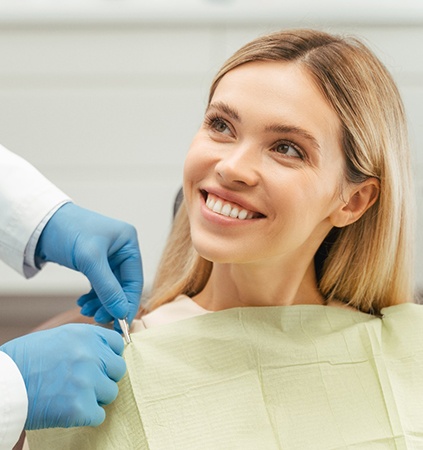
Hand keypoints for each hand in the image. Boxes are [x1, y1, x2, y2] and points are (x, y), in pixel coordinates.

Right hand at [0, 324, 125, 428]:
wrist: (2, 384)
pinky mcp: (80, 407)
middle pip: (118, 369)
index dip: (109, 356)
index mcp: (86, 334)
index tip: (100, 364)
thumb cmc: (25, 360)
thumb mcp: (59, 337)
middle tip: (85, 383)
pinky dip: (86, 416)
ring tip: (72, 395)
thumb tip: (105, 351)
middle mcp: (90, 355)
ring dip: (95, 397)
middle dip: (104, 377)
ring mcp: (87, 381)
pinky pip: (98, 415)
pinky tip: (68, 410)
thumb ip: (85, 342)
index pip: (117, 344)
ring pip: (111, 392)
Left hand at [36, 203, 142, 326]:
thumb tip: (122, 313)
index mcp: (128, 243)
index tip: (121, 323)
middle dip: (111, 304)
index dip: (128, 302)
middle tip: (99, 318)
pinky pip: (100, 285)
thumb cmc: (68, 230)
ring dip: (101, 302)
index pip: (135, 280)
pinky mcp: (96, 263)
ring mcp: (109, 257)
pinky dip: (94, 297)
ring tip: (86, 311)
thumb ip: (107, 287)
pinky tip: (83, 303)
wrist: (41, 223)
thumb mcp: (89, 259)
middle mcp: (122, 250)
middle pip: (123, 286)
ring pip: (111, 288)